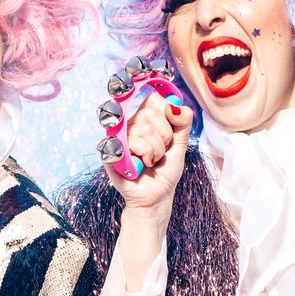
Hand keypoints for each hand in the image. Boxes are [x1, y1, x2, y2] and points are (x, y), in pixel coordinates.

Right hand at [108, 89, 189, 221]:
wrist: (156, 196)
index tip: (169, 135)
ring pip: (144, 129)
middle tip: (160, 152)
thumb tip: (173, 106)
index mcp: (143, 119)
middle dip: (164, 137)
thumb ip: (183, 121)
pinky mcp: (110, 150)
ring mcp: (117, 136)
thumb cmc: (165, 171)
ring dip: (156, 150)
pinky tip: (142, 164)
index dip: (167, 117)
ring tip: (152, 160)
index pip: (153, 99)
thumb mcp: (181, 144)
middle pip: (149, 113)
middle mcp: (128, 124)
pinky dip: (147, 155)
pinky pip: (134, 142)